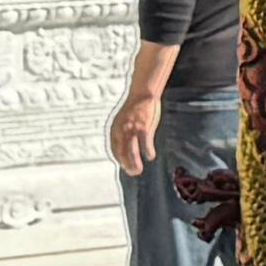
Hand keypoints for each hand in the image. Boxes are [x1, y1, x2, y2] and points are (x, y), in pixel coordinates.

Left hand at [109, 56, 172, 178]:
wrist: (142, 92)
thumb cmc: (135, 107)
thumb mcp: (123, 120)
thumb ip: (123, 133)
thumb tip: (125, 145)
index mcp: (115, 129)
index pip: (114, 149)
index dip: (119, 159)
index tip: (125, 166)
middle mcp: (121, 130)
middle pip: (121, 152)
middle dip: (126, 164)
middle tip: (132, 172)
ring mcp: (132, 129)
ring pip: (131, 151)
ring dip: (134, 163)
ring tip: (138, 170)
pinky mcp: (143, 126)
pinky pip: (145, 143)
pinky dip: (147, 151)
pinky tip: (151, 156)